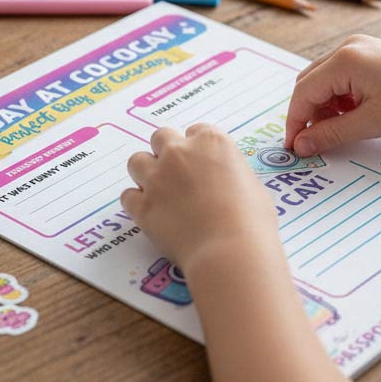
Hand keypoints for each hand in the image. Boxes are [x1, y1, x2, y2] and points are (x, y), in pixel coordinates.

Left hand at [123, 124, 280, 271]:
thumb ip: (231, 173)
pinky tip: (151, 213)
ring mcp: (157, 178)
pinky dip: (137, 203)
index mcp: (211, 142)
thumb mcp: (252, 185)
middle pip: (161, 138)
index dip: (197, 149)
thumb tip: (225, 182)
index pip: (196, 131)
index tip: (201, 164)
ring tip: (159, 192)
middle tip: (177, 174)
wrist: (230, 250)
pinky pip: (128, 196)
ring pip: (137, 161)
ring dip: (145, 173)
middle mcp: (180, 153)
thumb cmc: (251, 220)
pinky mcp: (142, 205)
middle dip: (166, 153)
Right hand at [285, 35, 380, 155]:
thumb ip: (332, 134)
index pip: (304, 92)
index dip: (295, 121)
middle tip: (315, 142)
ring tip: (341, 130)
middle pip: (310, 82)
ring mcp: (360, 48)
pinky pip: (342, 76)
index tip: (294, 147)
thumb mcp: (372, 123)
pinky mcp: (371, 54)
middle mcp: (348, 47)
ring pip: (325, 80)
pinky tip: (354, 115)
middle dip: (308, 113)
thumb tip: (302, 145)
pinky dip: (340, 97)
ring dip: (325, 106)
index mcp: (345, 60)